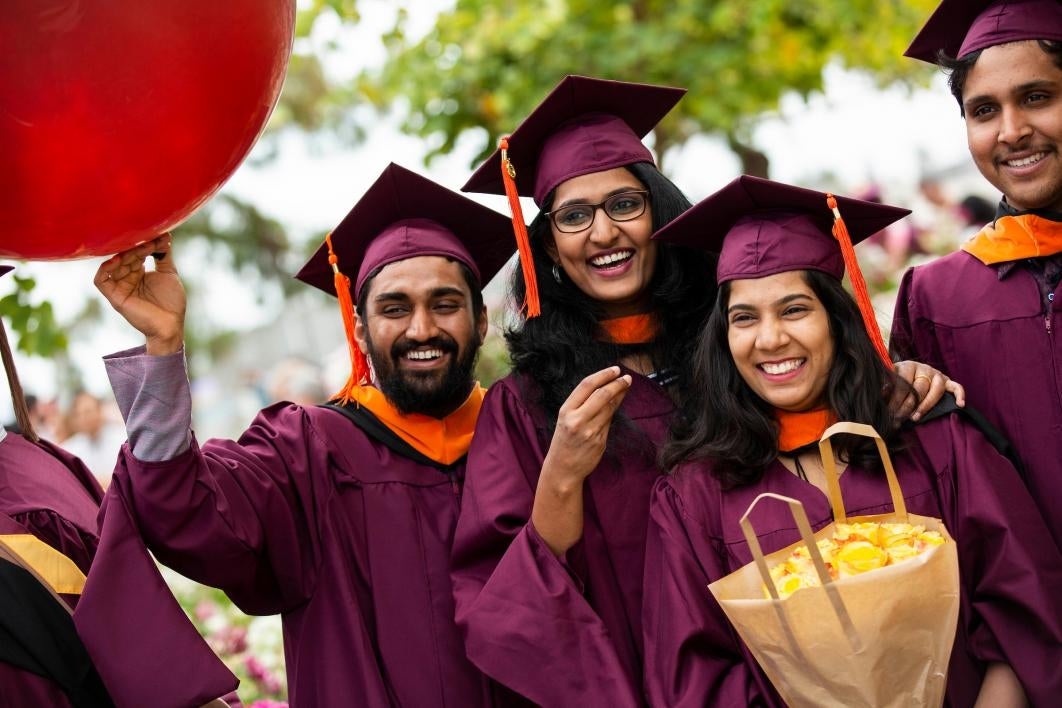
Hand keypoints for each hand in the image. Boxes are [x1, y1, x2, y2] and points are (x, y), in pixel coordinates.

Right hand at [94, 235, 185, 354]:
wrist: (171, 324)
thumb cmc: (171, 302)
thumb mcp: (169, 273)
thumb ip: (163, 255)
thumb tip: (164, 235)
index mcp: (138, 272)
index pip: (136, 252)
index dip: (145, 244)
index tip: (160, 237)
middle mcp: (127, 278)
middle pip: (125, 256)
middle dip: (137, 248)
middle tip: (150, 242)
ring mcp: (120, 287)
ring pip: (114, 265)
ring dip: (126, 255)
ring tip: (141, 250)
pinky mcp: (114, 297)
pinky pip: (101, 280)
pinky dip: (105, 269)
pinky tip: (118, 260)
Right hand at [531, 367, 631, 555]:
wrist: (562, 468)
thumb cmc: (564, 440)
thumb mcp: (565, 419)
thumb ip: (582, 404)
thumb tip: (604, 386)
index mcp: (566, 411)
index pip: (587, 386)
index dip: (603, 374)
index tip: (615, 369)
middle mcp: (577, 420)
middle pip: (602, 395)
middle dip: (617, 384)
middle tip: (627, 378)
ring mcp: (590, 431)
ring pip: (610, 408)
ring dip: (620, 395)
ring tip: (626, 386)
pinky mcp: (600, 441)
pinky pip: (610, 422)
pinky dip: (614, 411)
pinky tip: (617, 404)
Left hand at [892, 360, 965, 421]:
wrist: (907, 372)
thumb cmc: (896, 379)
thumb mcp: (888, 379)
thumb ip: (885, 383)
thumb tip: (881, 390)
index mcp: (907, 365)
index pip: (904, 382)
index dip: (896, 399)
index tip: (889, 412)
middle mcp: (923, 368)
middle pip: (919, 388)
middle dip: (907, 406)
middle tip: (899, 418)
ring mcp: (936, 374)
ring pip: (936, 389)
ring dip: (926, 405)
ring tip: (915, 418)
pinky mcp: (947, 380)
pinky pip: (956, 386)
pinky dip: (959, 394)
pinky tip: (960, 405)